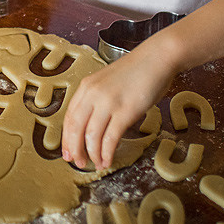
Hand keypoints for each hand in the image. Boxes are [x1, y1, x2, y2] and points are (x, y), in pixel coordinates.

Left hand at [61, 50, 176, 169]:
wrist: (157, 58)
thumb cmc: (136, 71)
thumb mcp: (107, 83)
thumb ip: (97, 100)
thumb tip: (92, 127)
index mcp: (86, 87)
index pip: (69, 117)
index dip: (67, 138)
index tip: (67, 152)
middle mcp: (93, 94)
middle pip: (76, 128)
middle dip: (75, 149)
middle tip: (78, 163)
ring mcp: (108, 102)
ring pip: (92, 135)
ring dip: (93, 154)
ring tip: (97, 164)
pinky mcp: (125, 111)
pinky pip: (110, 138)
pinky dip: (107, 152)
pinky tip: (108, 160)